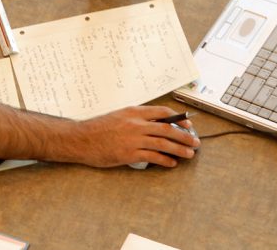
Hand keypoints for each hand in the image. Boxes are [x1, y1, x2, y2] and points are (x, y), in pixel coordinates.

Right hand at [70, 106, 199, 167]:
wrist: (80, 139)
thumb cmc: (98, 128)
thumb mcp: (119, 116)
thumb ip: (136, 119)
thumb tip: (156, 125)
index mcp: (134, 112)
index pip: (163, 112)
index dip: (178, 119)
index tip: (188, 125)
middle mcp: (136, 123)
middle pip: (168, 129)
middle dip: (185, 135)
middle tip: (195, 142)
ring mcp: (133, 139)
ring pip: (163, 143)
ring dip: (179, 149)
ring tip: (189, 154)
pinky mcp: (129, 154)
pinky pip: (152, 157)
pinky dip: (165, 160)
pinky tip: (171, 163)